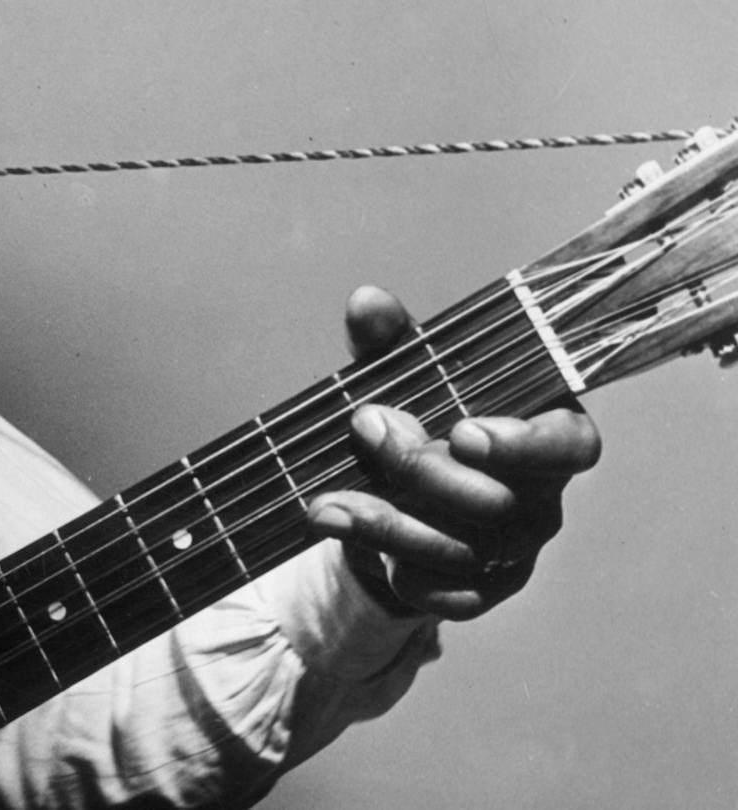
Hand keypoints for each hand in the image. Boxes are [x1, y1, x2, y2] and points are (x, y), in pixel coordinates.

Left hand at [305, 286, 601, 620]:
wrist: (391, 499)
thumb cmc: (417, 420)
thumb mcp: (402, 375)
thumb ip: (391, 342)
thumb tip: (367, 303)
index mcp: (544, 435)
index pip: (571, 446)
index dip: (525, 445)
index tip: (462, 430)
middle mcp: (541, 498)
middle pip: (500, 500)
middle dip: (421, 467)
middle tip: (363, 426)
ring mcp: (515, 552)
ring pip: (463, 550)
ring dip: (387, 522)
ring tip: (326, 500)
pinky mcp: (479, 592)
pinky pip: (441, 593)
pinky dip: (390, 565)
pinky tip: (345, 531)